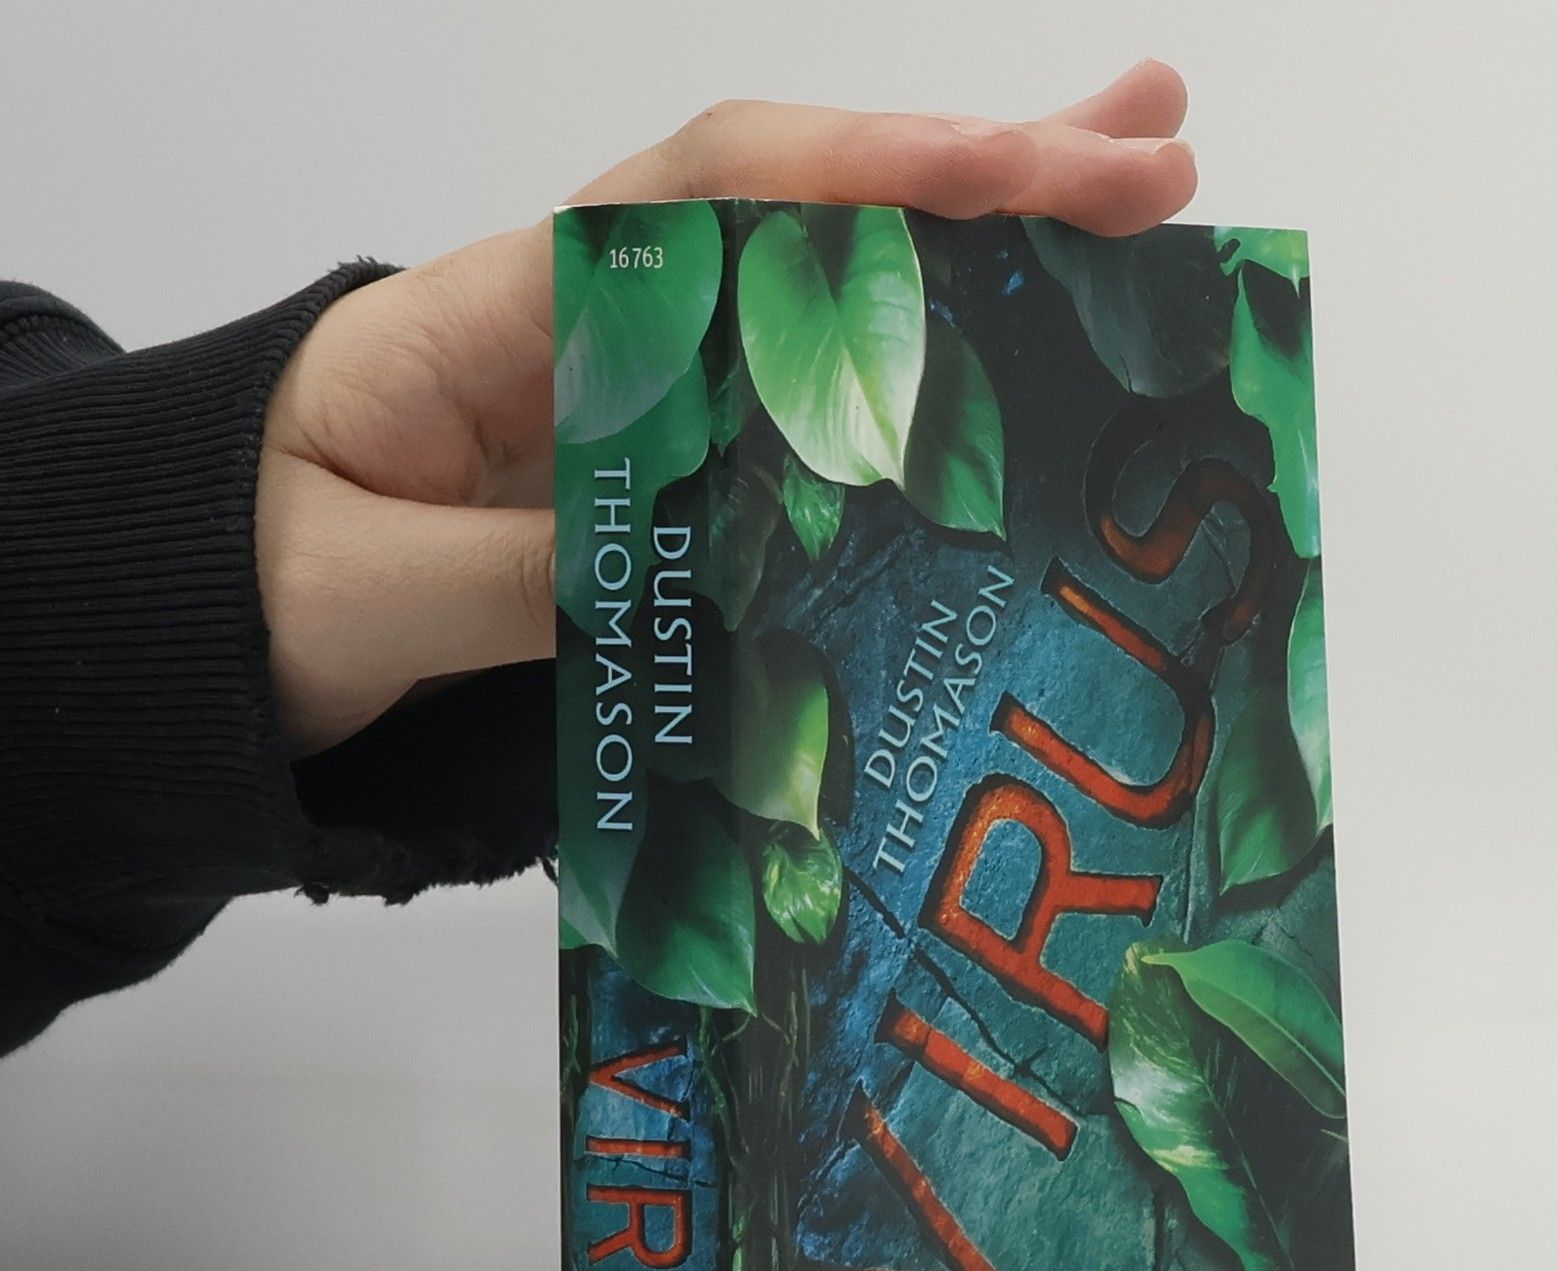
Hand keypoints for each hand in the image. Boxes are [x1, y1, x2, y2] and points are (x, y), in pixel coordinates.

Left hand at [256, 62, 1195, 756]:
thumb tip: (680, 558)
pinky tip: (1017, 349)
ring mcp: (635, 376)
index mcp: (501, 311)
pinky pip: (802, 381)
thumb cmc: (242, 581)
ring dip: (984, 229)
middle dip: (983, 177)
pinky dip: (913, 353)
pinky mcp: (659, 448)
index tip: (1013, 177)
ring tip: (1146, 179)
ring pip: (821, 274)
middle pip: (803, 208)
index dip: (866, 181)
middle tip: (1155, 165)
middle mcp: (589, 314)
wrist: (193, 611)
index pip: (707, 201)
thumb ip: (510, 574)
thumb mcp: (358, 593)